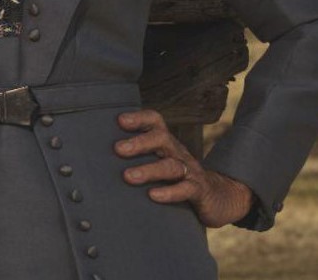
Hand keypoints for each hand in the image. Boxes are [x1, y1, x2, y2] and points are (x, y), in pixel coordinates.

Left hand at [115, 109, 252, 226]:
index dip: (140, 118)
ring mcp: (190, 171)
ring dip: (149, 170)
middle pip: (162, 139)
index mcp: (167, 144)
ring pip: (171, 166)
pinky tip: (153, 195)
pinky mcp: (199, 191)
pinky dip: (170, 192)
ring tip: (128, 177)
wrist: (219, 198)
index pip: (156, 122)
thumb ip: (136, 157)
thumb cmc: (177, 178)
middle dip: (140, 142)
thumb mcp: (159, 162)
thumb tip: (97, 156)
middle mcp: (178, 153)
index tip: (120, 120)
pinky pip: (186, 189)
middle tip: (118, 149)